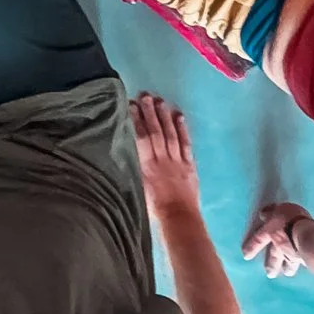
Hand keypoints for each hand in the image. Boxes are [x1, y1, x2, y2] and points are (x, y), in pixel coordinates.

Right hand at [133, 93, 203, 216]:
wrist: (180, 218)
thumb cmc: (155, 209)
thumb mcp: (138, 189)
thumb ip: (133, 171)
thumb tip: (124, 155)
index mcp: (146, 166)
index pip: (140, 138)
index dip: (136, 120)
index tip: (131, 105)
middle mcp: (161, 159)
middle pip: (155, 132)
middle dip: (149, 112)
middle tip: (145, 95)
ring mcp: (177, 160)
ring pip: (170, 134)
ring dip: (164, 116)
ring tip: (160, 101)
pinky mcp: (189, 165)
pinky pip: (185, 144)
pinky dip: (182, 129)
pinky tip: (179, 116)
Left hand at [241, 202, 313, 279]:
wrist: (308, 236)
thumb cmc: (290, 221)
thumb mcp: (278, 210)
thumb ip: (272, 213)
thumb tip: (263, 214)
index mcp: (270, 233)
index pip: (258, 240)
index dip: (252, 246)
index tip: (246, 256)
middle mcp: (280, 247)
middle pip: (274, 258)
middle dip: (272, 265)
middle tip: (270, 274)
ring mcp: (294, 255)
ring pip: (290, 263)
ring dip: (289, 268)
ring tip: (288, 272)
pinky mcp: (308, 259)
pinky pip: (305, 262)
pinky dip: (304, 263)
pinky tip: (307, 264)